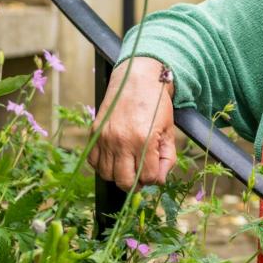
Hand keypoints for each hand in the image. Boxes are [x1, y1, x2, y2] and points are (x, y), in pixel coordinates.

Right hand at [87, 57, 175, 189]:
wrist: (137, 80)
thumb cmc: (156, 104)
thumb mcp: (169, 131)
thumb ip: (167, 157)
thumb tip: (160, 179)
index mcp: (144, 140)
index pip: (147, 177)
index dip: (154, 179)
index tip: (156, 172)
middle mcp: (122, 141)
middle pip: (124, 181)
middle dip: (136, 183)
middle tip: (142, 175)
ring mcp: (105, 138)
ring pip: (107, 174)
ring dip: (119, 175)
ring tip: (129, 166)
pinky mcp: (95, 133)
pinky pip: (93, 162)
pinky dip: (103, 165)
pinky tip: (115, 159)